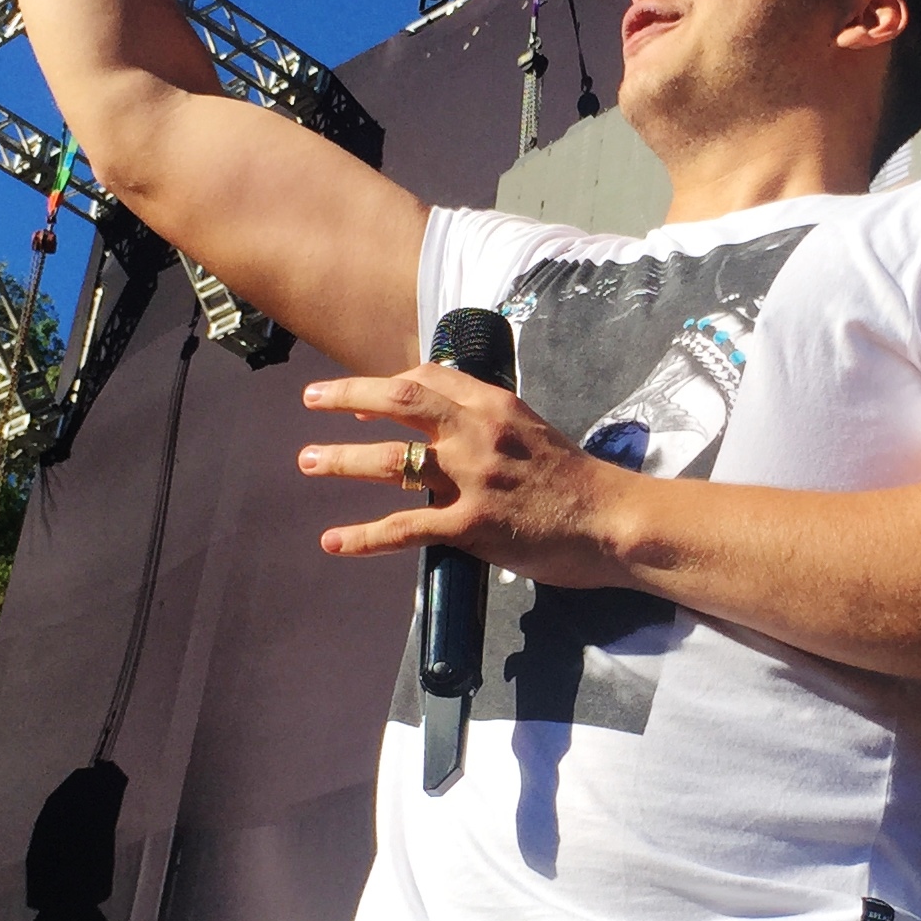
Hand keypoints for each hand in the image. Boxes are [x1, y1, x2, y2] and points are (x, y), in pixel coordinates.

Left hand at [298, 366, 634, 583]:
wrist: (614, 522)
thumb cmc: (579, 482)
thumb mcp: (536, 433)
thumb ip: (494, 424)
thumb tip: (453, 423)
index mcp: (496, 405)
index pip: (430, 378)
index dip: (389, 383)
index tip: (365, 395)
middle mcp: (478, 432)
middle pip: (400, 400)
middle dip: (347, 396)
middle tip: (311, 398)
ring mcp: (472, 478)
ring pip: (391, 459)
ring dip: (341, 458)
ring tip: (306, 459)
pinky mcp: (471, 525)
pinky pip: (405, 528)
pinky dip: (364, 536)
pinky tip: (333, 542)